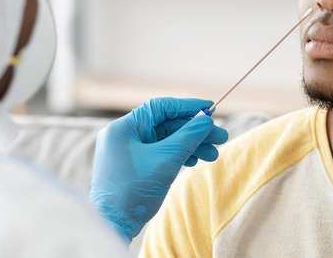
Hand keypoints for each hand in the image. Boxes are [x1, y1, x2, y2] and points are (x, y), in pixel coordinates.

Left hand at [89, 97, 228, 242]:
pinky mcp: (132, 166)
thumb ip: (187, 138)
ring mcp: (127, 151)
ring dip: (189, 146)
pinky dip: (177, 156)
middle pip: (165, 125)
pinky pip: (159, 153)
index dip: (188, 107)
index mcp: (124, 127)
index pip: (161, 108)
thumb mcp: (165, 161)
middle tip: (221, 138)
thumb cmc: (133, 192)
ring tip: (213, 155)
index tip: (210, 108)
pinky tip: (195, 161)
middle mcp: (123, 135)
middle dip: (194, 132)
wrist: (112, 226)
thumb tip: (206, 120)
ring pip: (165, 141)